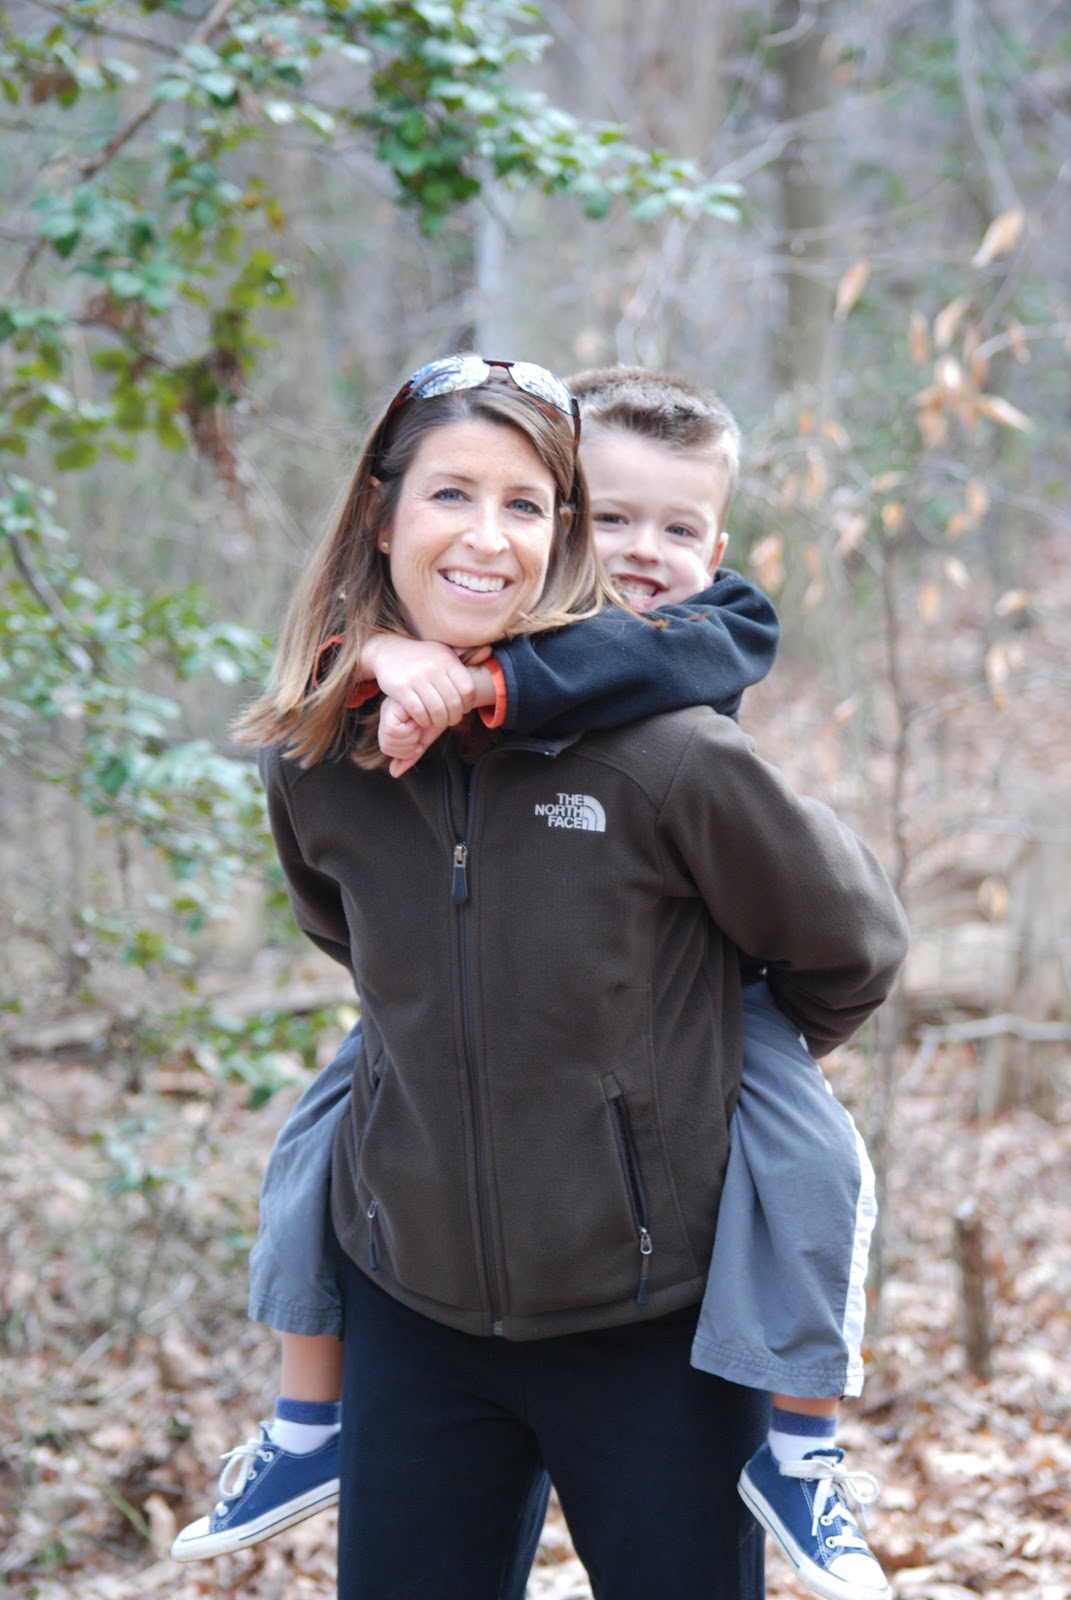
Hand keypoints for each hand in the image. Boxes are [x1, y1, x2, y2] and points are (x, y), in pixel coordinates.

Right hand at [361, 635, 478, 729]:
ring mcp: (417, 678)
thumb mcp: (443, 651)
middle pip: (453, 703)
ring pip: (437, 710)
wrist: (388, 651)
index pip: (467, 689)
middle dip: (454, 717)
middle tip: (450, 720)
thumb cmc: (422, 656)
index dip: (468, 704)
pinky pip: (419, 712)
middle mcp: (434, 668)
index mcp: (447, 660)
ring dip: (439, 722)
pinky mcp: (401, 688)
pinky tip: (423, 720)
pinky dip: (423, 720)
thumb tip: (488, 652)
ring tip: (438, 722)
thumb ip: (464, 655)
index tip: (463, 709)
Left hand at [378, 697, 444, 777]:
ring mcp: (390, 707)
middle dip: (406, 747)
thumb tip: (394, 773)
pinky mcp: (395, 704)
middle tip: (419, 735)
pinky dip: (409, 730)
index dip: (403, 752)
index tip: (418, 744)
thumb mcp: (423, 740)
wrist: (451, 701)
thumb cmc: (439, 718)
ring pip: (388, 738)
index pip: (386, 748)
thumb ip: (409, 756)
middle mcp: (387, 712)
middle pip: (385, 745)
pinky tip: (419, 720)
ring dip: (410, 737)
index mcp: (391, 721)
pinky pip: (393, 729)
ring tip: (420, 726)